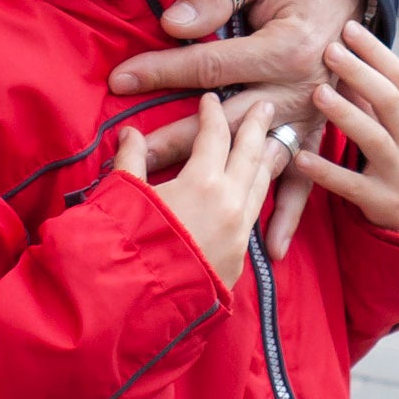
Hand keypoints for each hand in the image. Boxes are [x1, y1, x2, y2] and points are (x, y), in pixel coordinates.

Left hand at [107, 0, 361, 258]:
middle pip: (228, 122)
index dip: (162, 70)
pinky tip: (270, 245)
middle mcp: (302, 90)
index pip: (210, 65)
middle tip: (134, 160)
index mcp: (285, 48)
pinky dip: (292, 211)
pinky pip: (309, 177)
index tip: (119, 80)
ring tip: (177, 203)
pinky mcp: (323, 130)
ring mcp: (315, 115)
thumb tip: (175, 22)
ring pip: (258, 155)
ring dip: (220, 179)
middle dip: (177, 140)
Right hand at [116, 94, 288, 288]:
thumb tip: (131, 134)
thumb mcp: (126, 193)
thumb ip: (131, 159)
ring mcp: (239, 232)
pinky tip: (257, 191)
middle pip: (251, 156)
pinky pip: (256, 215)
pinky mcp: (239, 257)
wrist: (143, 298)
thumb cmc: (131, 240)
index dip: (212, 113)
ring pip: (262, 186)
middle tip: (266, 106)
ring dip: (266, 160)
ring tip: (271, 143)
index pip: (215, 136)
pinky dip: (259, 194)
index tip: (210, 99)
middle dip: (258, 128)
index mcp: (204, 181)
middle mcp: (230, 203)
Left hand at [290, 20, 398, 233]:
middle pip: (389, 101)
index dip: (376, 51)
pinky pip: (353, 185)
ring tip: (317, 93)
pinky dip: (327, 171)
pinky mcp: (381, 202)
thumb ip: (370, 93)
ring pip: (375, 140)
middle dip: (360, 74)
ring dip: (346, 114)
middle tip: (329, 49)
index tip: (348, 26)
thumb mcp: (394, 123)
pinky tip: (301, 156)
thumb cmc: (398, 154)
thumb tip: (338, 47)